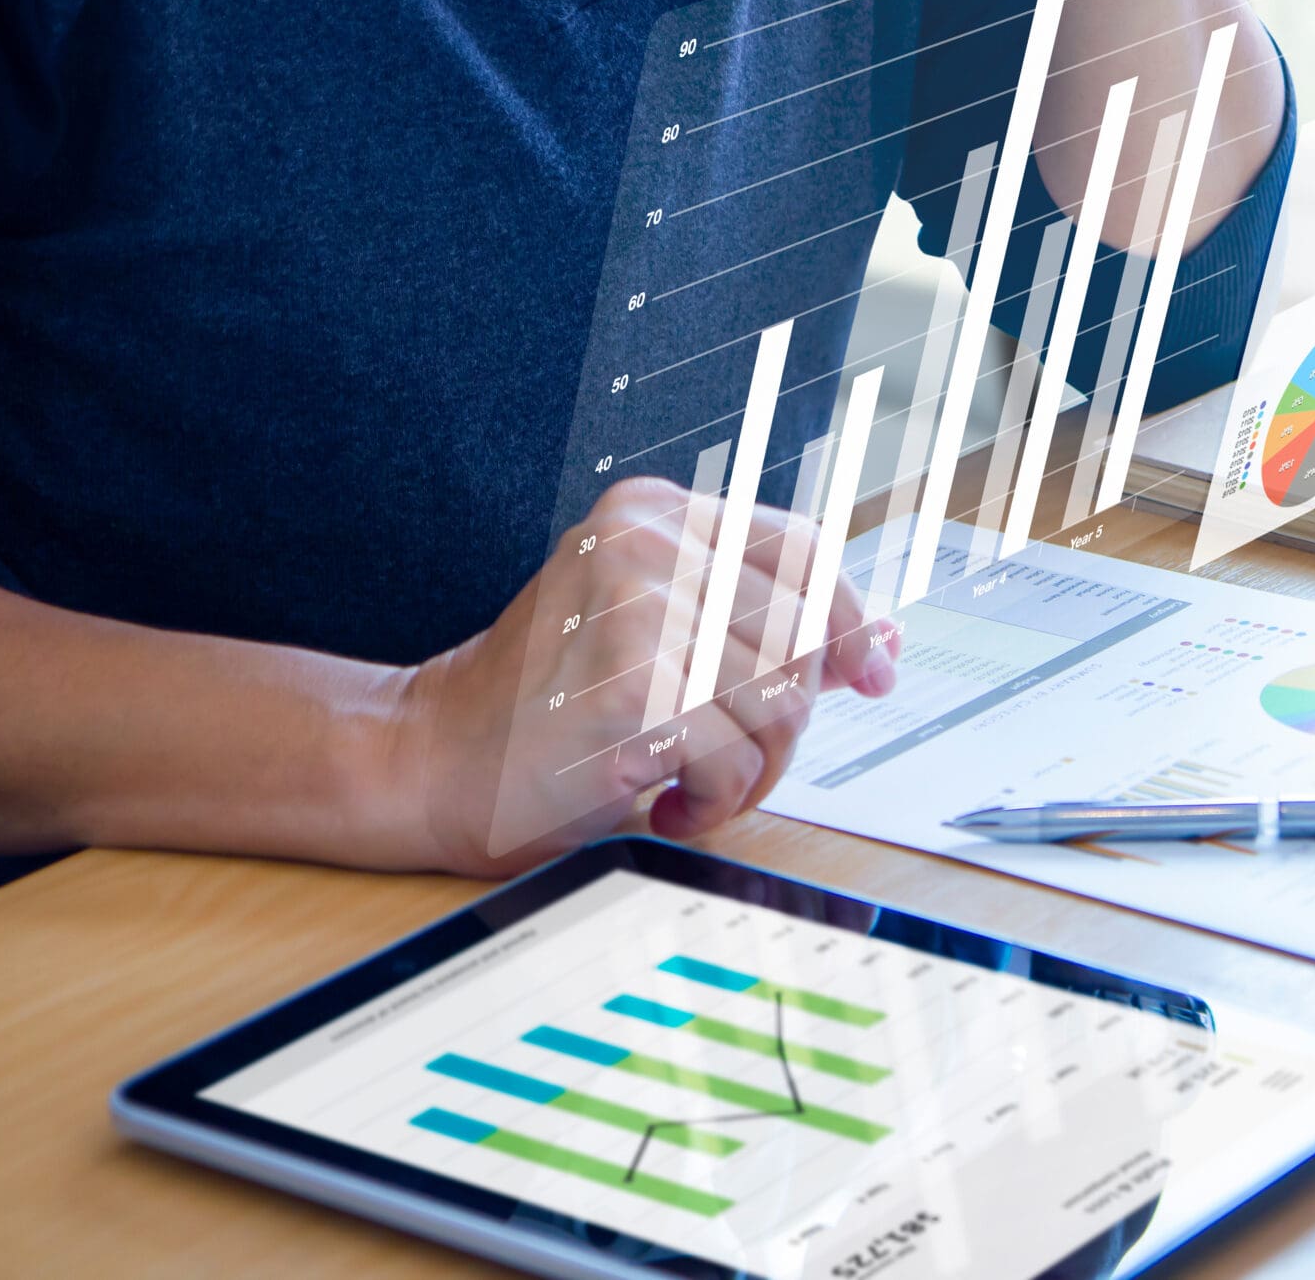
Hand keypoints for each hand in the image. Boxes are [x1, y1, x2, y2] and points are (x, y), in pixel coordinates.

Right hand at [378, 476, 899, 875]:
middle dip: (786, 720)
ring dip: (752, 770)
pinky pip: (737, 759)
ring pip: (782, 702)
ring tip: (692, 781)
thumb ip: (761, 625)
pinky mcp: (631, 684)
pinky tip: (665, 801)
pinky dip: (716, 802)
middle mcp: (646, 542)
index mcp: (653, 512)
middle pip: (804, 635)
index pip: (805, 548)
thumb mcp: (658, 635)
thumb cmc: (548, 706)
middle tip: (727, 758)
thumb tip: (884, 647)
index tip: (870, 676)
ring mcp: (637, 607)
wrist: (431, 759)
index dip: (850, 620)